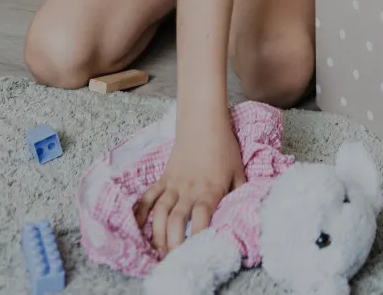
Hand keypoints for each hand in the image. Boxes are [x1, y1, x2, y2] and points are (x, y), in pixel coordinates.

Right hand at [135, 114, 245, 255]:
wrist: (203, 123)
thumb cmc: (224, 147)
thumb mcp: (239, 171)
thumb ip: (240, 194)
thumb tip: (245, 212)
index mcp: (210, 189)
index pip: (202, 217)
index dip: (198, 235)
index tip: (197, 251)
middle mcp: (189, 189)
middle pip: (176, 220)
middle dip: (173, 243)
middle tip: (174, 260)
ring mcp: (173, 184)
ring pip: (160, 212)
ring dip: (157, 233)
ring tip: (159, 252)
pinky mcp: (164, 178)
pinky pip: (149, 197)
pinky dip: (141, 212)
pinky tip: (137, 227)